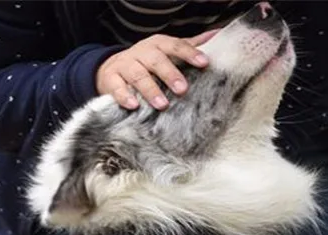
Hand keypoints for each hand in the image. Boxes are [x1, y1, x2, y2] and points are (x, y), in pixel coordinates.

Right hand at [96, 31, 216, 110]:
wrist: (111, 69)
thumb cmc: (146, 62)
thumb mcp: (166, 52)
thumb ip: (189, 45)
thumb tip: (217, 34)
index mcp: (158, 45)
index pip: (175, 46)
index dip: (189, 53)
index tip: (204, 63)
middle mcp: (141, 53)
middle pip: (156, 60)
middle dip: (170, 74)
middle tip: (183, 89)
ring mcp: (125, 65)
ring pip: (138, 75)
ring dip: (150, 90)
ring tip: (162, 105)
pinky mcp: (110, 80)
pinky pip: (117, 88)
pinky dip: (124, 96)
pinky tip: (133, 106)